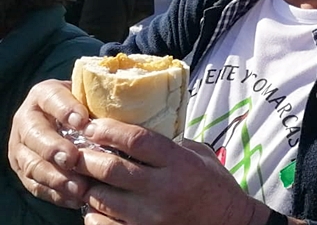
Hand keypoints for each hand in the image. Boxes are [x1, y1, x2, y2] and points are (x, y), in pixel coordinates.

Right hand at [7, 79, 90, 209]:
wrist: (70, 121)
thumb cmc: (89, 107)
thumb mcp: (93, 98)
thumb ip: (102, 101)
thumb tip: (130, 105)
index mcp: (44, 95)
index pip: (51, 98)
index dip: (65, 109)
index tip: (82, 121)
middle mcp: (27, 119)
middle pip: (35, 134)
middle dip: (53, 148)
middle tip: (73, 158)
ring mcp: (22, 146)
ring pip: (32, 163)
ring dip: (55, 177)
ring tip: (78, 186)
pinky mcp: (24, 170)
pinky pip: (35, 185)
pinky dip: (55, 193)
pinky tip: (74, 198)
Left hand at [75, 118, 268, 224]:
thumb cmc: (215, 187)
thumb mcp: (200, 157)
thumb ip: (172, 144)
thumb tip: (139, 127)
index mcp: (180, 164)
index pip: (136, 140)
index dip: (109, 130)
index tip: (93, 125)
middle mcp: (164, 189)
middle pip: (110, 168)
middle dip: (86, 157)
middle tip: (75, 151)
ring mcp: (150, 217)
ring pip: (100, 198)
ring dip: (87, 185)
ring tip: (84, 177)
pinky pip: (101, 224)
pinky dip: (93, 213)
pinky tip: (97, 205)